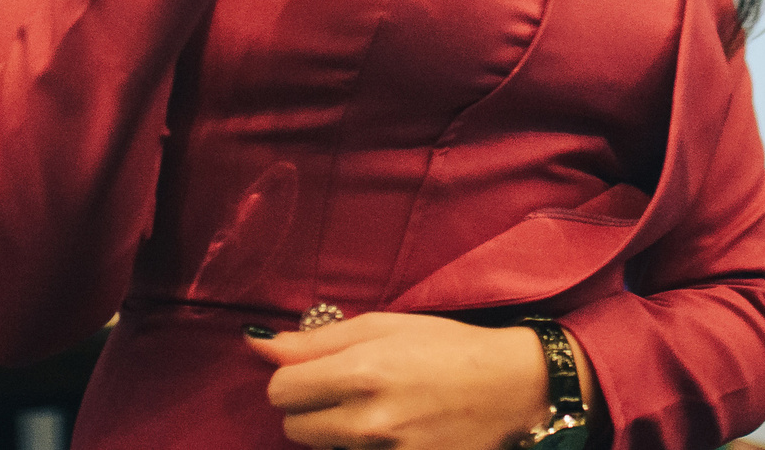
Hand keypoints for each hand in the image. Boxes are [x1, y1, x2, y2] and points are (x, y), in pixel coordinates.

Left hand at [250, 313, 551, 449]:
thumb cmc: (446, 348)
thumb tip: (256, 342)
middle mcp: (367, 421)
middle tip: (346, 389)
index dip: (294, 378)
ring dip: (335, 429)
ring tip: (376, 408)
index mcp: (361, 372)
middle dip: (310, 407)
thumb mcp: (384, 326)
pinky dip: (361, 447)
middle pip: (292, 427)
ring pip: (322, 448)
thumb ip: (316, 340)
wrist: (508, 390)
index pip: (281, 391)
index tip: (318, 370)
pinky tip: (391, 430)